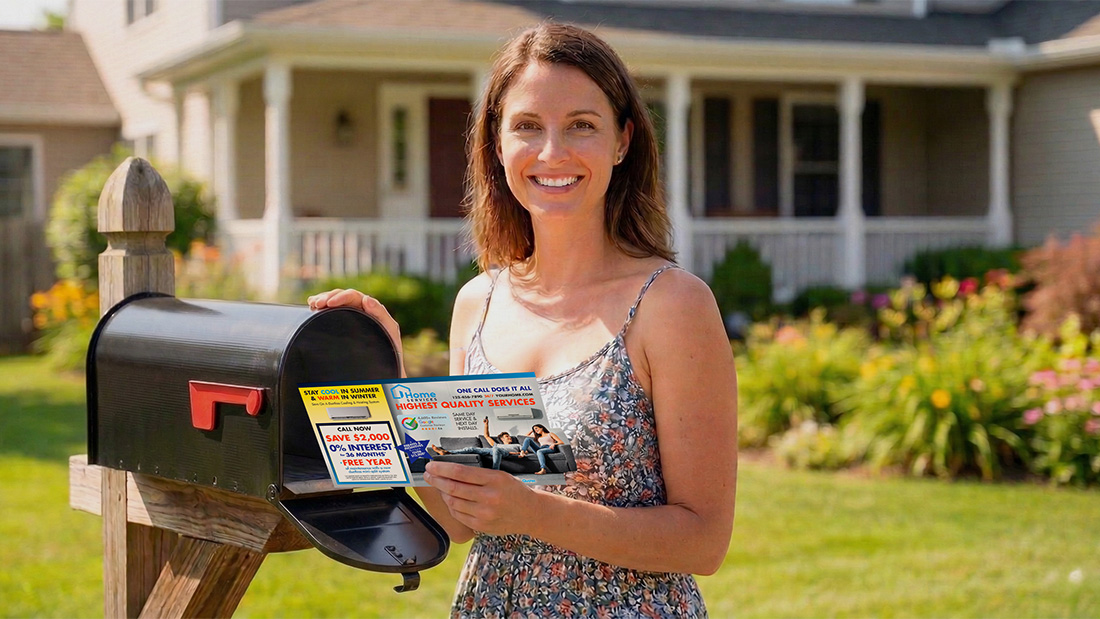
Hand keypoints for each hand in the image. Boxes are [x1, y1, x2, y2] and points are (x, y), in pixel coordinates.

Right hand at [307, 288, 403, 372]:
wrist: (384, 367)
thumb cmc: (389, 350)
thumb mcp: (389, 331)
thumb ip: (381, 314)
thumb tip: (366, 298)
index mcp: (370, 308)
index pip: (353, 296)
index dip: (340, 296)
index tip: (329, 303)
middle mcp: (360, 309)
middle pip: (340, 296)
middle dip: (327, 297)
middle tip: (315, 304)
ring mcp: (351, 317)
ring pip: (334, 302)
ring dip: (322, 300)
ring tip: (312, 303)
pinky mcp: (342, 325)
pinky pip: (331, 312)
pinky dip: (321, 307)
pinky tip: (312, 306)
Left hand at [422, 460, 539, 536]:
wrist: (531, 513)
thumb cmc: (514, 491)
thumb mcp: (501, 475)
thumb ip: (478, 474)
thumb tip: (451, 470)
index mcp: (495, 479)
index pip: (461, 472)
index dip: (442, 468)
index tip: (432, 465)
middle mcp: (489, 497)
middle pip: (453, 488)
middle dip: (436, 480)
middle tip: (428, 475)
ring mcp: (485, 513)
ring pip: (453, 502)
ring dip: (443, 493)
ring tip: (440, 486)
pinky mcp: (481, 525)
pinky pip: (458, 515)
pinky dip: (451, 506)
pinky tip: (450, 500)